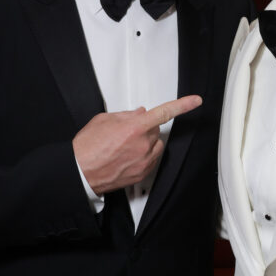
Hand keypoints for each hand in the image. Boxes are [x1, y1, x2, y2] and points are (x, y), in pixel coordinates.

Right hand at [73, 94, 201, 194]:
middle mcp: (142, 145)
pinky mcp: (142, 173)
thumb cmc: (87, 148)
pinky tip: (126, 157)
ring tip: (124, 147)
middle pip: (155, 130)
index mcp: (134, 128)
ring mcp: (144, 161)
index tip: (195, 101)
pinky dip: (143, 156)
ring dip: (146, 142)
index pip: (164, 113)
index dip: (182, 105)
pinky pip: (151, 159)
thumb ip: (126, 115)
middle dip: (144, 128)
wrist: (79, 173)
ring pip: (155, 145)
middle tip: (125, 133)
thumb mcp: (104, 120)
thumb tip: (140, 113)